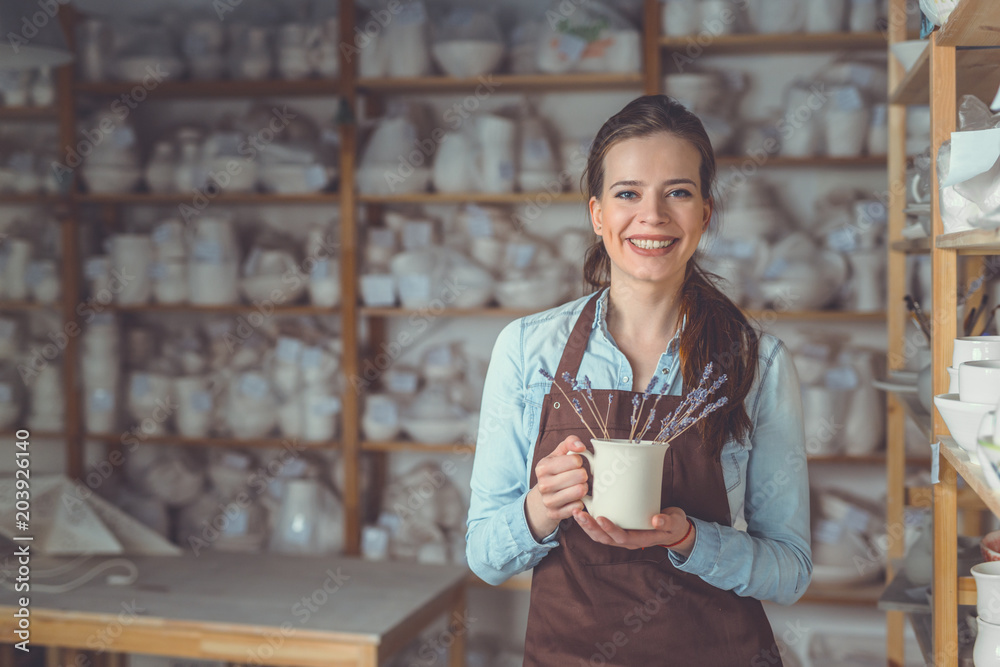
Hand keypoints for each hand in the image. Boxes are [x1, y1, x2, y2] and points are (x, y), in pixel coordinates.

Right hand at [525, 436, 589, 539]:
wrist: (543, 496)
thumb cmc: (555, 472)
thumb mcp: (558, 454)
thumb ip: (570, 443)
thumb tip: (580, 446)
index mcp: (543, 467)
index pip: (576, 460)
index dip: (579, 461)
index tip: (574, 465)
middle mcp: (543, 485)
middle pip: (580, 475)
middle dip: (583, 475)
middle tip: (578, 477)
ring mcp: (548, 501)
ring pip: (580, 491)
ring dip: (584, 488)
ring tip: (578, 486)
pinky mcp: (555, 514)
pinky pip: (578, 506)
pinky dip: (580, 502)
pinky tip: (575, 498)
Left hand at [573, 506, 694, 555]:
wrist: (673, 529)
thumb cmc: (673, 524)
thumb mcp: (675, 522)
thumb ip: (667, 522)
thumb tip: (657, 520)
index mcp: (640, 540)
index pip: (622, 537)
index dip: (610, 529)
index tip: (600, 517)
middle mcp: (627, 541)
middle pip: (604, 538)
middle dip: (590, 527)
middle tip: (579, 513)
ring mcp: (621, 536)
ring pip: (599, 536)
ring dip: (586, 525)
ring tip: (576, 512)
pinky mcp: (617, 529)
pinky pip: (600, 530)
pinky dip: (589, 523)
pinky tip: (581, 511)